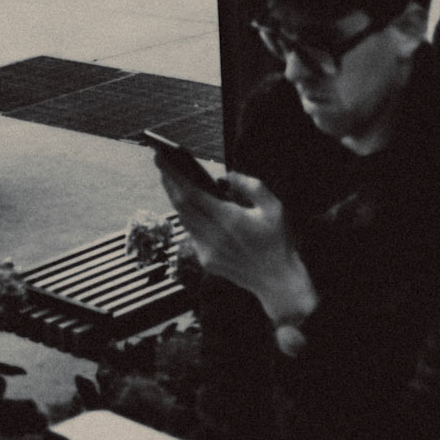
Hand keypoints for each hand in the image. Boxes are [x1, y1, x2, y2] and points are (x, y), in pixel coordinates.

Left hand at [152, 161, 317, 330]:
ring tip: (170, 179)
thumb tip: (226, 176)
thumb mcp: (274, 207)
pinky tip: (186, 205)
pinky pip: (191, 233)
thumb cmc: (279, 240)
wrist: (278, 282)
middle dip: (168, 182)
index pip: (191, 192)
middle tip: (161, 162)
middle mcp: (214, 235)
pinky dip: (186, 216)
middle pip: (181, 205)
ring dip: (174, 198)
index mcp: (230, 219)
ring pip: (183, 219)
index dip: (173, 174)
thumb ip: (251, 185)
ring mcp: (208, 250)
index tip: (161, 157)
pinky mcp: (207, 261)